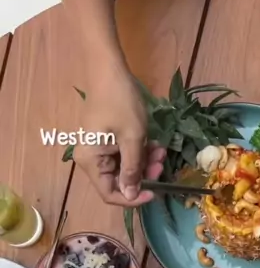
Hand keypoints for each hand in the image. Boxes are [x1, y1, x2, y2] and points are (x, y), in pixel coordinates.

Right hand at [74, 66, 164, 206]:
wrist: (109, 70)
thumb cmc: (120, 102)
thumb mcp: (132, 138)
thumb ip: (132, 170)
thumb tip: (130, 195)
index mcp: (91, 162)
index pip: (110, 194)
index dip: (133, 198)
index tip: (155, 192)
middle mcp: (90, 160)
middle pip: (119, 181)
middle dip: (143, 176)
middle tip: (161, 164)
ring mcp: (98, 150)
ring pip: (125, 168)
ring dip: (145, 163)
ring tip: (161, 151)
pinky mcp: (106, 142)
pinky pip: (124, 155)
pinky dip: (139, 152)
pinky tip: (154, 144)